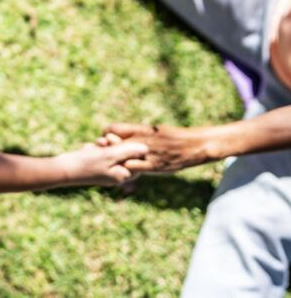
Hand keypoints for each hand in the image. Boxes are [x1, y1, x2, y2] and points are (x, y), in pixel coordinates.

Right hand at [54, 141, 148, 185]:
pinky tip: (90, 147)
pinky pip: (103, 154)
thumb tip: (146, 149)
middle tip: (105, 140)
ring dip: (106, 145)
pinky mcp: (97, 166)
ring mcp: (106, 171)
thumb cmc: (86, 163)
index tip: (113, 142)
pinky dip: (98, 149)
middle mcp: (116, 175)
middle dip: (115, 145)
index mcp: (122, 176)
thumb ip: (129, 151)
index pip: (135, 159)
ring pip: (113, 152)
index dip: (127, 147)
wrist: (62, 169)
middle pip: (124, 155)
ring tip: (97, 143)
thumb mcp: (109, 155)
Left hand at [96, 123, 211, 173]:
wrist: (196, 145)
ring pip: (120, 157)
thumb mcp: (154, 131)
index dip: (107, 135)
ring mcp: (147, 153)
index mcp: (141, 128)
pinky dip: (127, 172)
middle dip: (106, 149)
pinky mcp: (154, 165)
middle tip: (105, 156)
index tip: (107, 142)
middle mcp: (141, 139)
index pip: (112, 128)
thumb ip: (138, 133)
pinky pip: (132, 169)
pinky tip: (128, 174)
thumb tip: (122, 134)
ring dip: (116, 162)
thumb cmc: (174, 138)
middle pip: (112, 142)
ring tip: (115, 166)